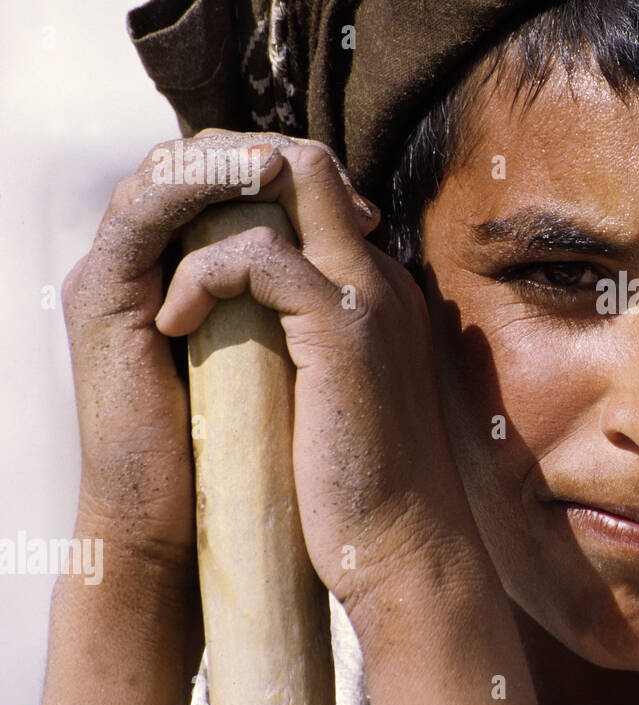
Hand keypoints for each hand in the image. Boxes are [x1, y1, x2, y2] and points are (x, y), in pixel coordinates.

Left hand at [152, 130, 474, 606]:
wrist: (405, 541)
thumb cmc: (360, 483)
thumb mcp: (334, 392)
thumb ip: (307, 341)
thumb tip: (246, 327)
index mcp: (379, 290)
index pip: (314, 194)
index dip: (246, 200)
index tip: (188, 249)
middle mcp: (381, 276)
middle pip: (306, 163)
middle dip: (226, 178)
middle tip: (170, 237)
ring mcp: (368, 294)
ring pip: (287, 181)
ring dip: (205, 220)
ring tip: (169, 289)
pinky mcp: (342, 326)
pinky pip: (259, 255)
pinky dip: (202, 275)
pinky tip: (176, 323)